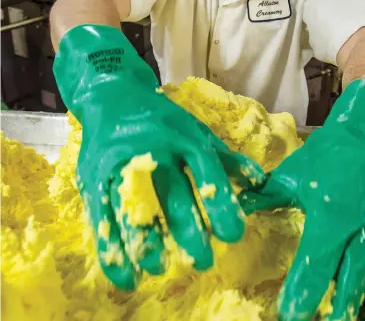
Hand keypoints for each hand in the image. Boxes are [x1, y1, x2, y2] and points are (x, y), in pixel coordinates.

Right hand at [54, 25, 264, 289]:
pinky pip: (102, 216)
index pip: (206, 171)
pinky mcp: (95, 177)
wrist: (113, 98)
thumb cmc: (161, 119)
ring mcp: (120, 163)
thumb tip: (259, 182)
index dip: (221, 203)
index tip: (233, 234)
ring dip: (148, 243)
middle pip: (171, 193)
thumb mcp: (196, 130)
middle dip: (188, 231)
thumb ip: (225, 157)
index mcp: (183, 136)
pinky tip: (126, 275)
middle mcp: (153, 148)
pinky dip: (112, 249)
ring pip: (134, 207)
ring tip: (161, 269)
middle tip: (202, 261)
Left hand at [239, 80, 364, 320]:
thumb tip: (232, 212)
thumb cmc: (318, 160)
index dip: (302, 293)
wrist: (357, 143)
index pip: (316, 264)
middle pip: (346, 282)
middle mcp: (359, 227)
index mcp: (330, 214)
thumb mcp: (287, 178)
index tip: (288, 315)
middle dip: (330, 311)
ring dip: (355, 307)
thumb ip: (260, 198)